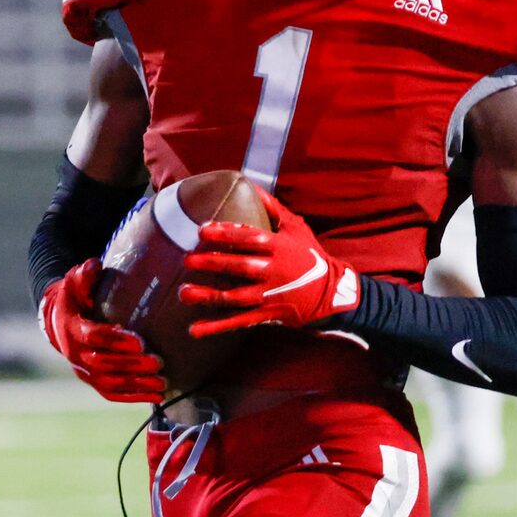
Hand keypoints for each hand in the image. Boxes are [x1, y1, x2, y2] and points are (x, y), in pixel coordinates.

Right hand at [39, 260, 166, 403]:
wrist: (59, 323)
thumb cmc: (74, 299)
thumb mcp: (74, 283)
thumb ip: (84, 275)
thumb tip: (93, 265)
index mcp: (71, 329)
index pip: (93, 337)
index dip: (115, 340)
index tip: (139, 341)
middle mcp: (75, 354)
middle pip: (104, 364)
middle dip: (131, 364)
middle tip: (158, 362)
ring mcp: (84, 371)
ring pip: (110, 383)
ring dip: (137, 384)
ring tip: (162, 382)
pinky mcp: (93, 382)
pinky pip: (112, 394)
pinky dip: (133, 397)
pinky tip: (156, 397)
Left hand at [178, 195, 361, 336]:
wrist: (333, 293)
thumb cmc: (310, 256)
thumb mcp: (297, 228)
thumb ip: (274, 209)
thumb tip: (252, 186)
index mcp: (279, 247)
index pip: (249, 238)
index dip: (226, 234)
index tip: (203, 230)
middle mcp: (273, 270)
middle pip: (240, 267)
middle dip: (213, 263)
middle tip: (188, 260)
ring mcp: (269, 295)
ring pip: (235, 296)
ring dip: (209, 296)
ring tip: (184, 293)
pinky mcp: (267, 314)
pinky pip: (239, 321)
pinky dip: (217, 327)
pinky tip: (194, 329)